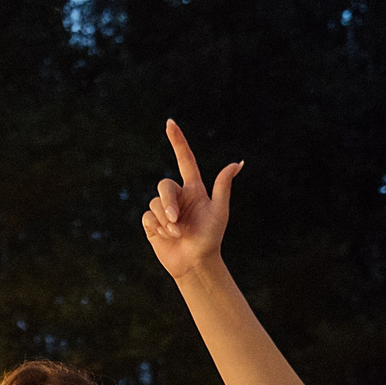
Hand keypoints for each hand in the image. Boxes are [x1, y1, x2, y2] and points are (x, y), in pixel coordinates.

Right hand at [140, 120, 242, 281]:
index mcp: (194, 188)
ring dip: (165, 219)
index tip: (170, 122)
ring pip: (155, 203)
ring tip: (176, 233)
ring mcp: (164, 209)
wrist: (195, 261)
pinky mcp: (152, 223)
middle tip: (176, 221)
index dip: (177, 141)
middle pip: (164, 185)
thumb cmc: (211, 237)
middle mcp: (178, 196)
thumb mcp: (220, 211)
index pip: (184, 159)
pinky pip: (147, 216)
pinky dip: (157, 226)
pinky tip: (166, 236)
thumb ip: (223, 185)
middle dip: (169, 203)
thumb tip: (238, 162)